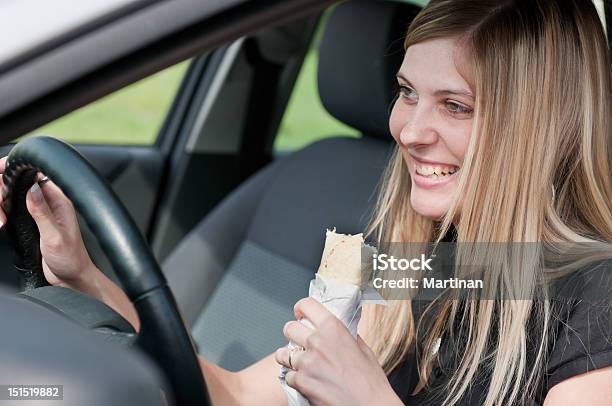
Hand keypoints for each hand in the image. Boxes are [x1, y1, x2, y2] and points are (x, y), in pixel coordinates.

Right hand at [0, 156, 97, 288]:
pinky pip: (12, 208)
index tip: (1, 171)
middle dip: (3, 188)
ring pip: (13, 194)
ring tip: (1, 219)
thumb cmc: (71, 259)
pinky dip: (2, 212)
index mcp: (60, 200)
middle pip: (19, 181)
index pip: (37, 173)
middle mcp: (50, 202)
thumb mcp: (55, 237)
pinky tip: (2, 222)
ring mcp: (39, 211)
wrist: (72, 277)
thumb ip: (42, 213)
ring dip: (0, 202)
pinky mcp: (31, 221)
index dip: (17, 169)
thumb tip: (31, 188)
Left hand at [275, 297, 401, 405]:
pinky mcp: (301, 382)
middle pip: (289, 328)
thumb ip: (346, 335)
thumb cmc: (371, 381)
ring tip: (299, 363)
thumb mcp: (363, 349)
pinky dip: (294, 379)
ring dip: (289, 358)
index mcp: (333, 328)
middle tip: (299, 341)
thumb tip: (339, 329)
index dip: (301, 308)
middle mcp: (317, 342)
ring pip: (282, 353)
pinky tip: (306, 380)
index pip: (307, 305)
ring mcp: (307, 362)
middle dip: (292, 334)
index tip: (300, 314)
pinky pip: (287, 375)